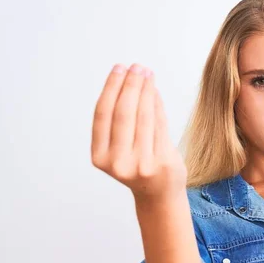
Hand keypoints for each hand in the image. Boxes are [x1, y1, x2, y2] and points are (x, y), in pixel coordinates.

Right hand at [91, 63, 187, 201]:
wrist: (159, 195)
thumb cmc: (138, 166)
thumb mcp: (120, 147)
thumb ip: (121, 120)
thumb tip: (130, 80)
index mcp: (100, 157)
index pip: (103, 114)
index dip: (111, 88)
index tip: (119, 68)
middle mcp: (118, 162)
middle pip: (124, 113)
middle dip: (130, 85)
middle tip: (137, 67)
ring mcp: (142, 164)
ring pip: (144, 117)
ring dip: (146, 91)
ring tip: (147, 74)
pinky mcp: (163, 163)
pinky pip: (160, 126)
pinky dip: (158, 105)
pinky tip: (155, 92)